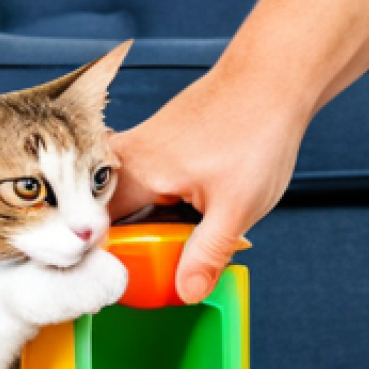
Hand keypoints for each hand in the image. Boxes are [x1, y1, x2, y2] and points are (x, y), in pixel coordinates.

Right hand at [110, 66, 308, 302]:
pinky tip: (191, 214)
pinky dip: (163, 210)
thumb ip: (206, 255)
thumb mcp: (236, 207)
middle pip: (109, 222)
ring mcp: (138, 151)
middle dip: (132, 251)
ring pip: (129, 207)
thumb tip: (186, 292)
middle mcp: (124, 159)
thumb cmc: (256, 129)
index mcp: (133, 174)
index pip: (94, 233)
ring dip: (151, 231)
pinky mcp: (155, 148)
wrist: (273, 76)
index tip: (120, 289)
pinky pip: (145, 191)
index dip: (102, 265)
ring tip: (179, 241)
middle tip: (151, 276)